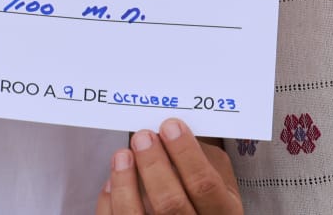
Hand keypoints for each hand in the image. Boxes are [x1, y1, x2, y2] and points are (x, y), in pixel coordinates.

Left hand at [97, 120, 240, 214]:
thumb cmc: (206, 198)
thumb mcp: (222, 181)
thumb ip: (206, 158)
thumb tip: (177, 130)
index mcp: (221, 212)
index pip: (204, 185)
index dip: (186, 154)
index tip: (170, 126)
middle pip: (170, 203)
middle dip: (153, 165)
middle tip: (143, 137)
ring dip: (126, 182)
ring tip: (123, 155)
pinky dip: (111, 201)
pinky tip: (113, 180)